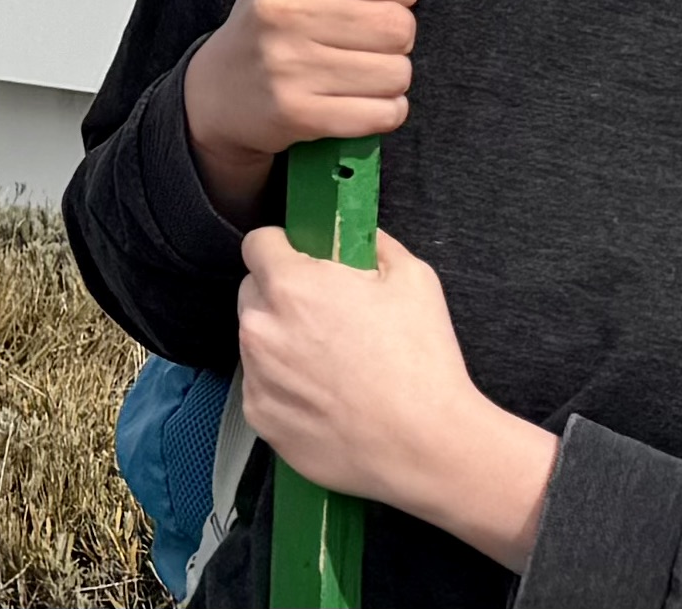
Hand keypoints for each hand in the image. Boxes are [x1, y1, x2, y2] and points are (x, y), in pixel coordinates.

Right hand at [181, 0, 417, 216]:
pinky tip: (358, 101)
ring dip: (390, 76)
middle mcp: (282, 11)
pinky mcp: (299, 113)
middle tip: (371, 40)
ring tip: (360, 71)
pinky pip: (386, 113)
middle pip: (397, 26)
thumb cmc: (272, 23)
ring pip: (397, 73)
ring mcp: (288, 66)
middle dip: (398, 35)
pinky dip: (384, 111)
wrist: (219, 89)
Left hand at [238, 228, 557, 569]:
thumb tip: (355, 234)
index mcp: (290, 285)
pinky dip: (285, 389)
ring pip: (257, 341)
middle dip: (283, 297)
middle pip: (254, 292)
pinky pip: (262, 387)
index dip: (285, 250)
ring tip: (335, 366)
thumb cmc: (423, 363)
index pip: (258, 244)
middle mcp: (260, 327)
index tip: (304, 263)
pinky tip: (328, 400)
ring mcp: (256, 375)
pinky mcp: (260, 417)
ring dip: (283, 343)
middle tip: (329, 320)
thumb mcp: (413, 279)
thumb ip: (372, 243)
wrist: (428, 446)